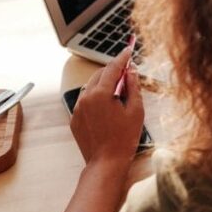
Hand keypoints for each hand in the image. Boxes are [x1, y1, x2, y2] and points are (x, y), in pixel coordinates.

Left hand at [70, 45, 143, 168]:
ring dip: (104, 84)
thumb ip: (133, 87)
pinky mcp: (75, 118)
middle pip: (100, 74)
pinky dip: (97, 97)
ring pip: (91, 87)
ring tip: (119, 93)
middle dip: (113, 71)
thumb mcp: (136, 110)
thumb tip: (131, 71)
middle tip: (128, 73)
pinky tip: (109, 107)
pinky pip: (86, 100)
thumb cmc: (124, 138)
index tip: (128, 49)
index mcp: (101, 94)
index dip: (122, 57)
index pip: (112, 68)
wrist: (106, 162)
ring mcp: (78, 108)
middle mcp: (85, 98)